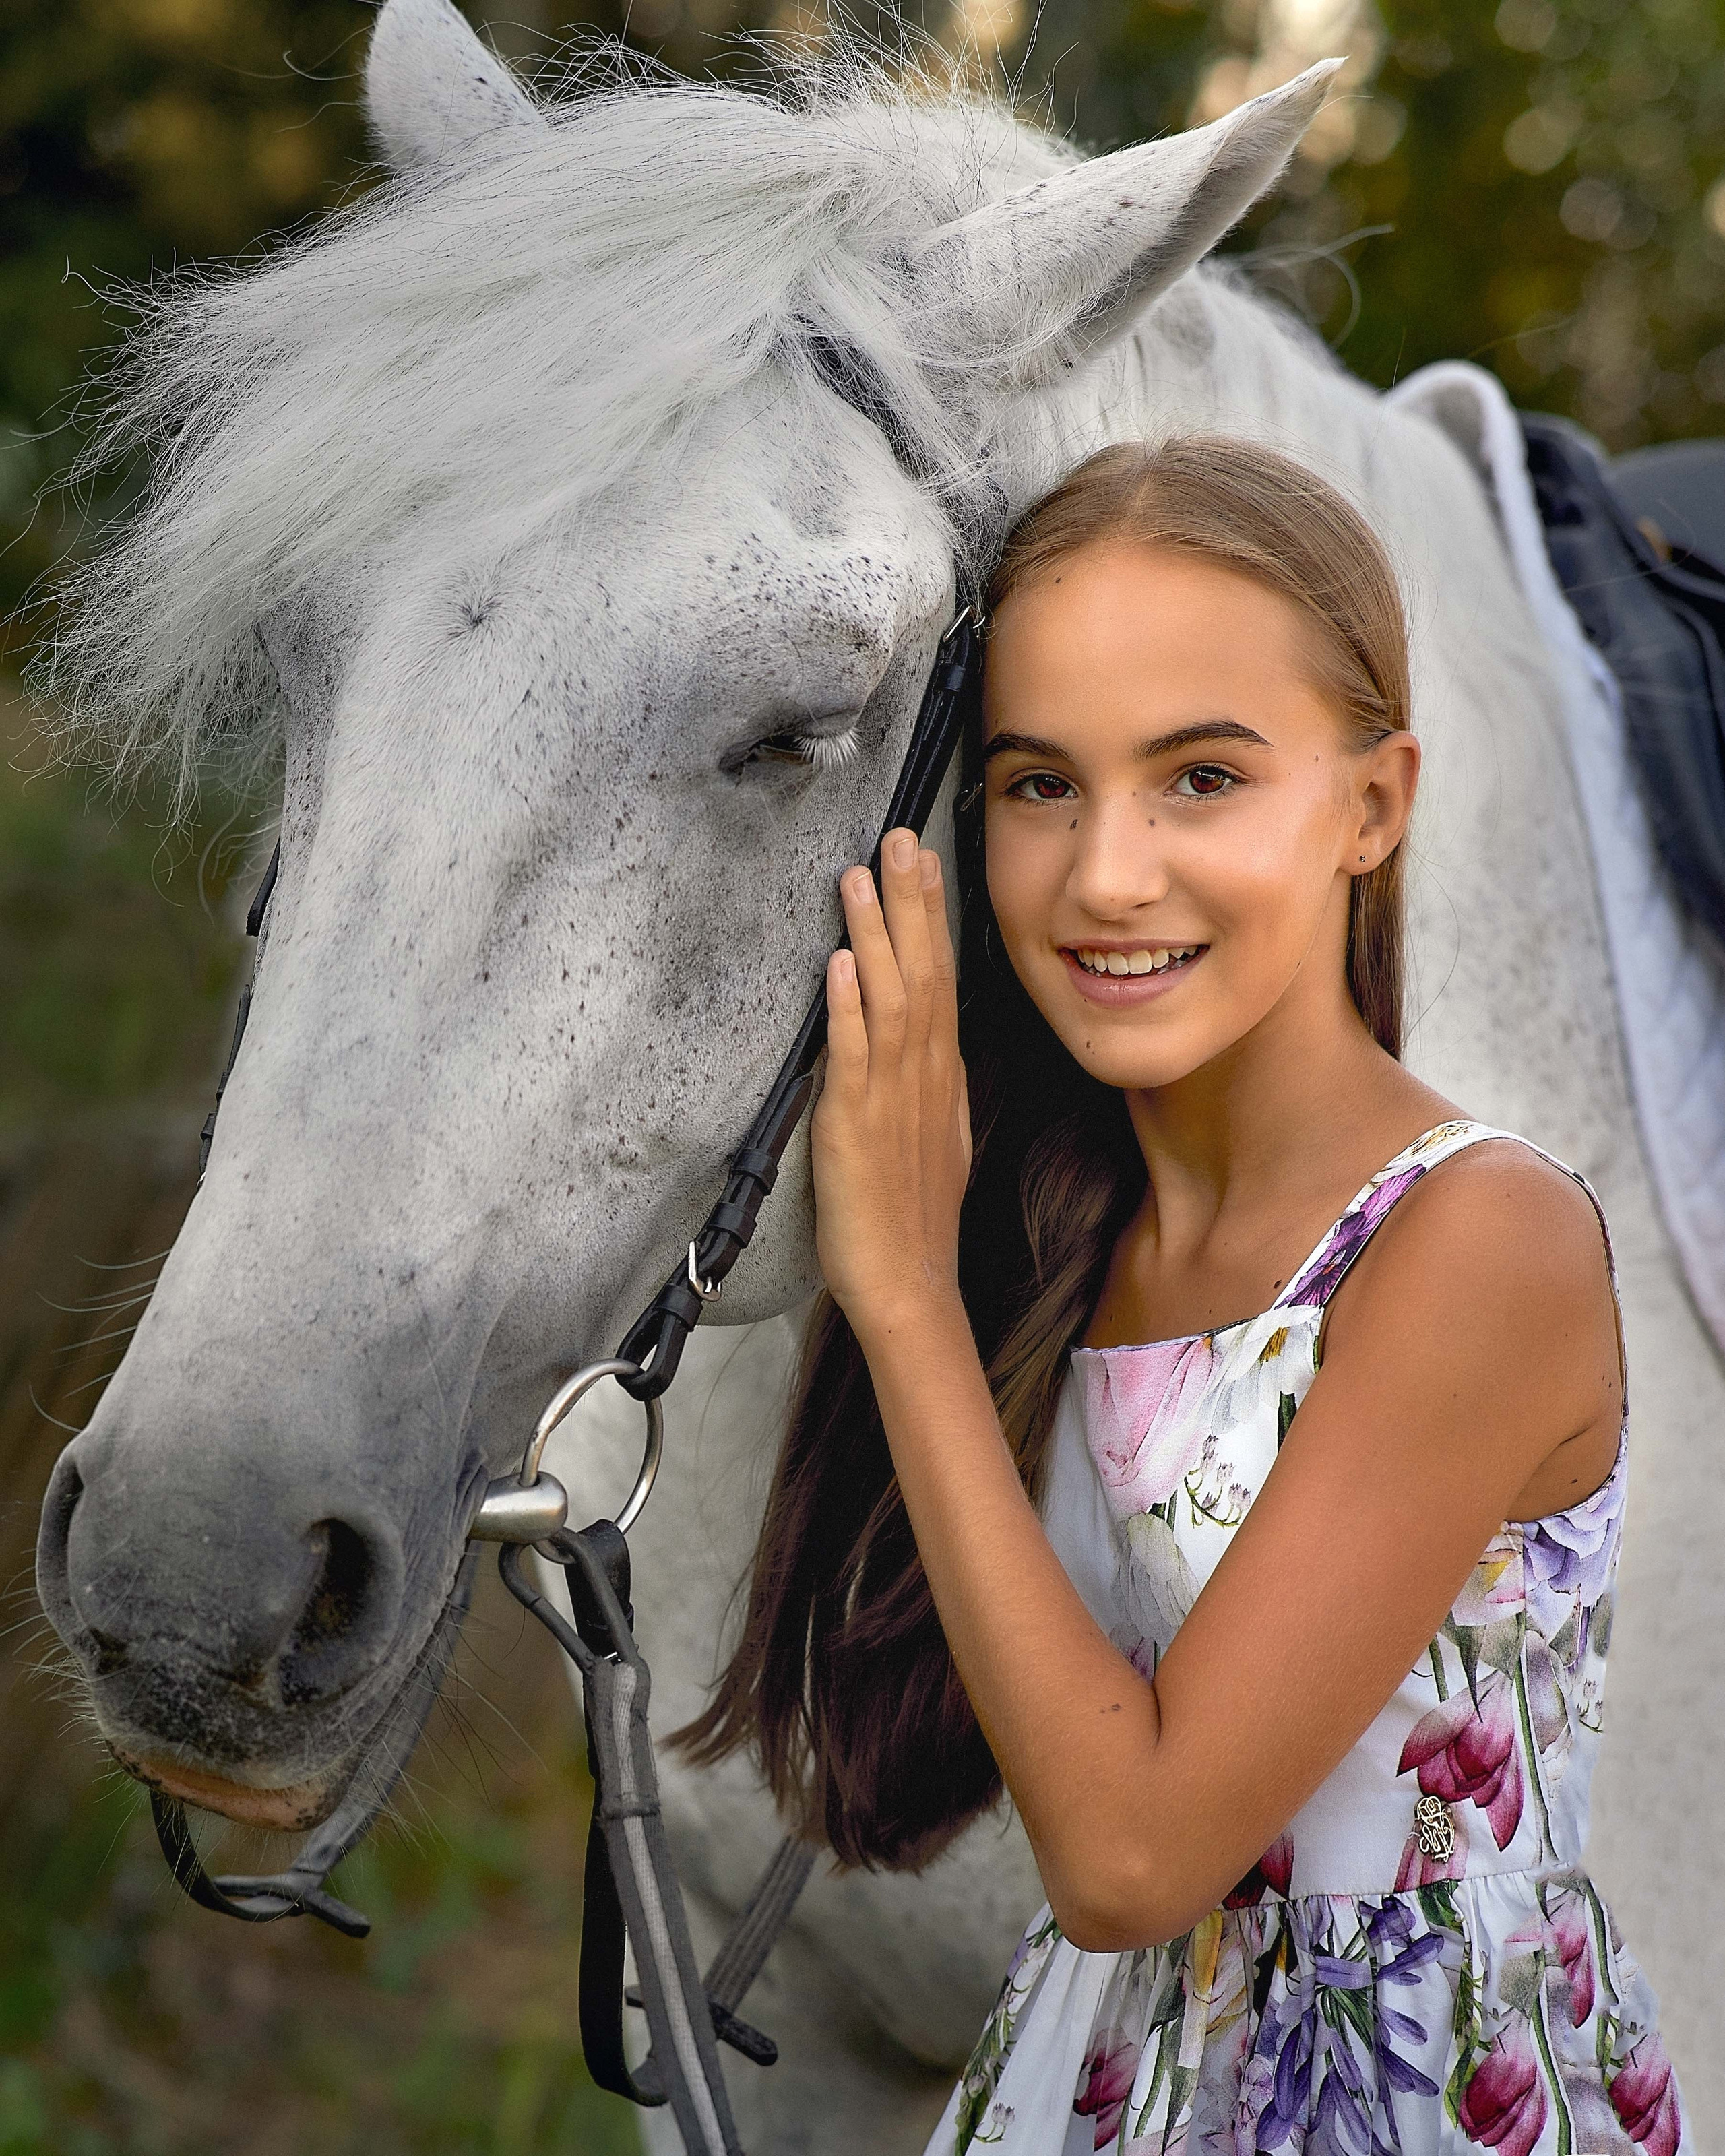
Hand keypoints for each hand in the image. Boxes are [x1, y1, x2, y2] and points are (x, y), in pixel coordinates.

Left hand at [812, 829, 971, 1336]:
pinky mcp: (853, 1123)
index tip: (924, 860)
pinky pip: (852, 1054)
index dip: (930, 915)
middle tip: (899, 836)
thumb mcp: (935, 1136)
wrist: (909, 1280)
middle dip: (910, 900)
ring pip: (887, 997)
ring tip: (859, 876)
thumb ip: (927, 1084)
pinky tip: (837, 964)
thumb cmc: (914, 1215)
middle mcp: (922, 1074)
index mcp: (940, 1073)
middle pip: (922, 970)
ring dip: (872, 934)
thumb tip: (926, 1046)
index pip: (939, 976)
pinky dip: (846, 1006)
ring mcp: (890, 1095)